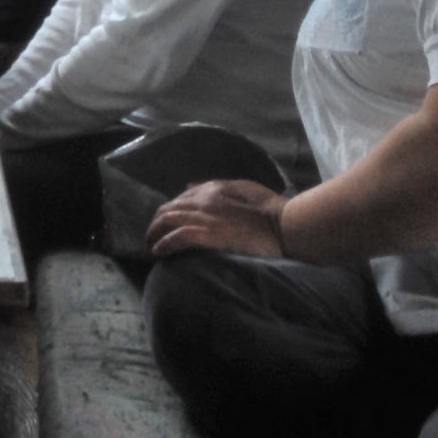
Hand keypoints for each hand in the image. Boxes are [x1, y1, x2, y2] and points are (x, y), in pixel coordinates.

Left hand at [146, 178, 287, 258]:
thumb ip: (217, 186)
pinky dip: (164, 244)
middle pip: (168, 209)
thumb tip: (189, 186)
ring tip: (151, 245)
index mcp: (213, 189)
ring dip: (155, 233)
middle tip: (153, 236)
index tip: (168, 223)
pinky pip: (176, 238)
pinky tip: (159, 251)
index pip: (181, 198)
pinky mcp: (205, 235)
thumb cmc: (272, 209)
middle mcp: (203, 200)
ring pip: (167, 221)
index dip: (172, 211)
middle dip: (157, 222)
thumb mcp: (245, 188)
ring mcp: (203, 217)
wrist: (286, 225)